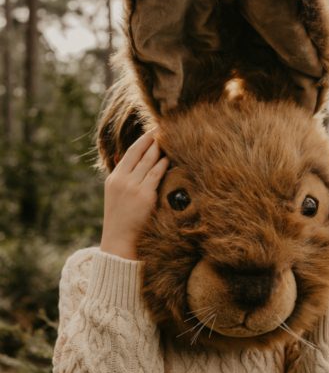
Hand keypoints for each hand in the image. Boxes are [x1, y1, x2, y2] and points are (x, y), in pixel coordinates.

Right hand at [100, 130, 169, 259]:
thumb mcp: (115, 194)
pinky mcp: (145, 195)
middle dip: (153, 141)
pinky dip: (164, 165)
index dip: (142, 141)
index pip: (129, 153)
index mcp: (114, 178)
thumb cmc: (120, 219)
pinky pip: (157, 174)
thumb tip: (123, 158)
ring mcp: (133, 186)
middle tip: (165, 131)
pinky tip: (170, 159)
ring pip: (149, 161)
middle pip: (140, 153)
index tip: (152, 132)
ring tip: (170, 142)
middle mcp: (122, 179)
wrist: (118, 241)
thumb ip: (122, 176)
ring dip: (160, 150)